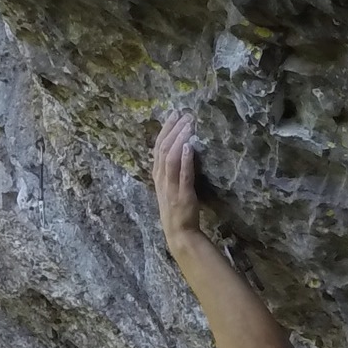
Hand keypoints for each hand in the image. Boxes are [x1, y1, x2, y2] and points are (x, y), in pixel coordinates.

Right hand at [152, 111, 200, 247]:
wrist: (179, 233)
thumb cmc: (177, 210)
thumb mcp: (170, 186)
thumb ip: (174, 170)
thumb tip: (183, 148)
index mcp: (157, 175)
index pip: (158, 147)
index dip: (165, 129)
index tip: (174, 114)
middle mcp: (161, 178)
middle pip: (163, 148)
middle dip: (173, 129)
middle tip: (184, 114)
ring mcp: (170, 186)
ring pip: (171, 157)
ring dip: (180, 138)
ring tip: (189, 124)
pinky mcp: (182, 194)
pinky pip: (182, 174)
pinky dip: (185, 158)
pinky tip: (190, 145)